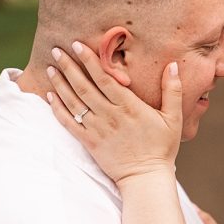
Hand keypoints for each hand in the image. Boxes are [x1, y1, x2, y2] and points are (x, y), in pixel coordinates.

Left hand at [46, 41, 182, 183]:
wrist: (145, 178)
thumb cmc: (161, 147)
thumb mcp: (173, 118)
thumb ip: (173, 90)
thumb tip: (173, 65)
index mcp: (129, 106)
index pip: (104, 78)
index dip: (90, 60)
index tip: (78, 45)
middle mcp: (109, 115)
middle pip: (84, 86)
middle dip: (69, 66)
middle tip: (55, 50)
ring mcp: (97, 129)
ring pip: (74, 102)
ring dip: (60, 84)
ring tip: (50, 68)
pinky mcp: (89, 142)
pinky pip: (69, 123)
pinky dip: (58, 109)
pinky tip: (50, 96)